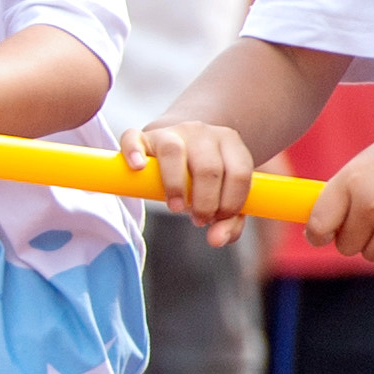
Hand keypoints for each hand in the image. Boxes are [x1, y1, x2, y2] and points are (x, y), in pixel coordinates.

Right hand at [129, 118, 264, 245]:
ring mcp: (172, 132)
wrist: (183, 146)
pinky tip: (138, 168)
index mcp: (230, 143)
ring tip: (175, 208)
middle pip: (208, 167)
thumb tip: (216, 240)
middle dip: (206, 202)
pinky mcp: (144, 137)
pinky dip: (134, 153)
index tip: (219, 219)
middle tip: (198, 220)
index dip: (231, 203)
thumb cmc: (206, 179)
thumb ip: (229, 223)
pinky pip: (133, 138)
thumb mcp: (225, 197)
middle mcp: (203, 133)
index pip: (239, 173)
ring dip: (175, 186)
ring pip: (174, 151)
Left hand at [305, 129, 373, 265]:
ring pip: (370, 256)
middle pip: (345, 247)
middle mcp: (369, 205)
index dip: (319, 235)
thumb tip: (318, 228)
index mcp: (351, 181)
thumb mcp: (366, 163)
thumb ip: (343, 193)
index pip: (318, 226)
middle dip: (356, 237)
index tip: (324, 235)